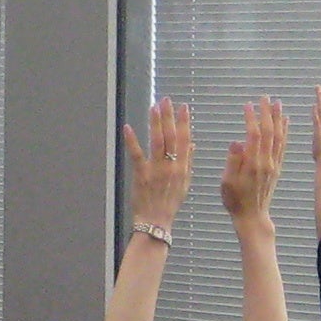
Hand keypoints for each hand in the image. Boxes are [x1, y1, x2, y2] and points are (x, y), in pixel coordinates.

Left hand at [123, 98, 192, 231]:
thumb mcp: (185, 182)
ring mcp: (156, 169)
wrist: (157, 220)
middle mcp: (171, 166)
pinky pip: (137, 154)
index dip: (184, 122)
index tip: (184, 108)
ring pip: (157, 141)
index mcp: (182, 167)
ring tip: (154, 107)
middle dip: (169, 117)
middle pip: (171, 136)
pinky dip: (132, 140)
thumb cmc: (170, 202)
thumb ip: (188, 161)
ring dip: (155, 123)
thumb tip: (192, 143)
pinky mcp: (141, 174)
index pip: (185, 139)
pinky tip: (128, 127)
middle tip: (166, 100)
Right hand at [220, 96, 286, 222]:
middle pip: (269, 132)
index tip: (247, 105)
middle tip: (264, 97)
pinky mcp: (277, 168)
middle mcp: (267, 162)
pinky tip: (285, 121)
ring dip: (278, 119)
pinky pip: (283, 146)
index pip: (254, 135)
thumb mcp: (227, 182)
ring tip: (277, 103)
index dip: (251, 118)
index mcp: (253, 164)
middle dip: (267, 113)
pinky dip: (285, 131)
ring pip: (279, 137)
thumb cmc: (235, 200)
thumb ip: (233, 162)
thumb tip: (236, 142)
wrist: (252, 217)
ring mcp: (274, 164)